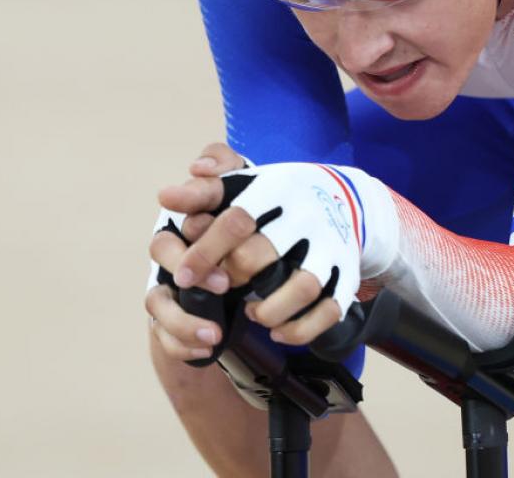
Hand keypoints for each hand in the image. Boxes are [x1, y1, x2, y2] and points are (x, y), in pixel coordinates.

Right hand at [145, 143, 242, 361]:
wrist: (255, 274)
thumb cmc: (248, 228)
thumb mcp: (249, 195)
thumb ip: (228, 169)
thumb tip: (200, 165)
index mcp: (193, 211)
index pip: (183, 198)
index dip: (190, 200)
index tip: (211, 218)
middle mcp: (174, 246)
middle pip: (162, 250)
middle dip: (191, 266)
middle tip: (224, 283)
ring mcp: (169, 282)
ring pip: (157, 302)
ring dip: (182, 320)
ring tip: (214, 334)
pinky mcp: (172, 315)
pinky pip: (165, 334)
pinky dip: (183, 344)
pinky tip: (207, 349)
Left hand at [159, 147, 362, 346]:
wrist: (343, 197)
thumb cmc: (277, 196)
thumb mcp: (243, 183)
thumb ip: (203, 191)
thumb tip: (166, 197)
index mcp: (275, 189)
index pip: (235, 220)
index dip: (204, 252)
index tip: (182, 277)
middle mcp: (307, 215)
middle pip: (260, 256)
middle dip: (232, 280)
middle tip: (220, 288)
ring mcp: (332, 245)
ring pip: (303, 286)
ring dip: (269, 311)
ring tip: (251, 313)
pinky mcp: (347, 273)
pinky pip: (329, 309)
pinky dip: (301, 328)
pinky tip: (278, 330)